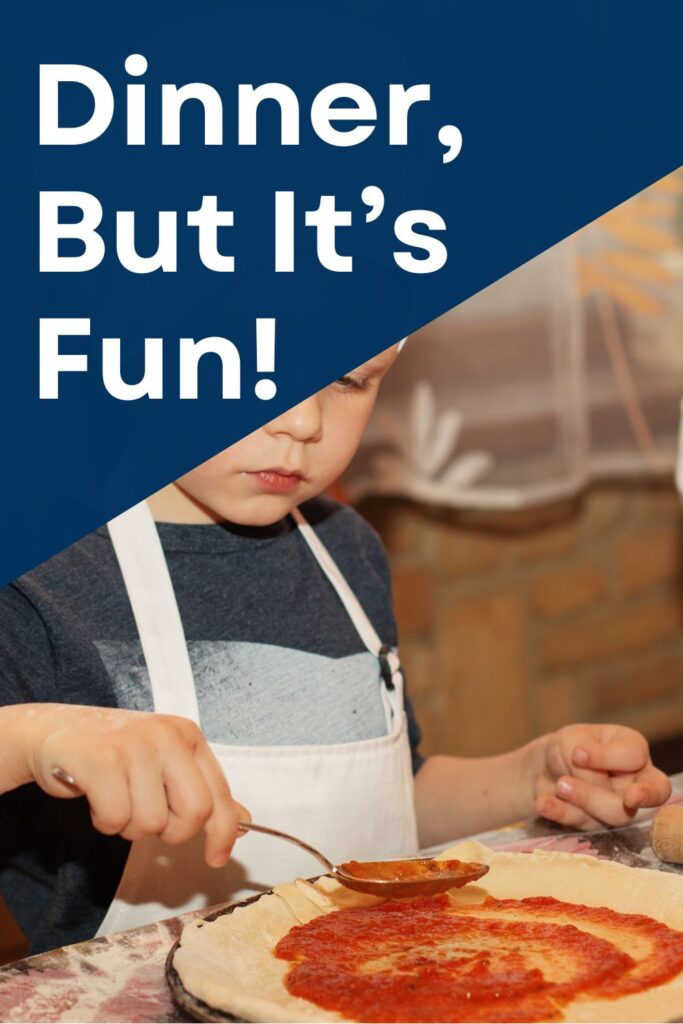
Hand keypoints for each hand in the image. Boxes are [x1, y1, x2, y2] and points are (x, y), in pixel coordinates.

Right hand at [14, 703, 247, 866]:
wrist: (52, 731)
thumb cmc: (112, 753)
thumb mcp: (163, 763)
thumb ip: (200, 789)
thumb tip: (244, 821)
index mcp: (188, 736)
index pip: (220, 793)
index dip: (223, 833)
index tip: (217, 859)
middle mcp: (166, 735)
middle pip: (195, 812)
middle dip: (172, 832)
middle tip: (148, 819)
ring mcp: (134, 744)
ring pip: (151, 822)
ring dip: (129, 826)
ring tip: (115, 800)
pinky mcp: (100, 758)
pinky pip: (116, 818)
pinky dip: (104, 822)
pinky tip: (95, 799)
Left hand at [534, 723, 670, 829]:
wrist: (546, 770)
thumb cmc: (568, 747)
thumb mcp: (573, 740)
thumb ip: (591, 757)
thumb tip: (597, 782)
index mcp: (634, 751)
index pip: (635, 756)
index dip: (607, 757)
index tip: (577, 754)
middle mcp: (636, 782)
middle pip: (633, 797)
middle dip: (595, 793)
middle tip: (564, 783)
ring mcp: (621, 807)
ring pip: (614, 816)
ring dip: (582, 801)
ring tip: (558, 787)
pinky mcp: (599, 824)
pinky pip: (585, 825)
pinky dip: (562, 814)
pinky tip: (545, 804)